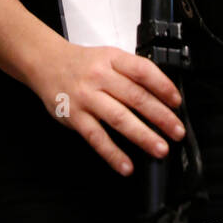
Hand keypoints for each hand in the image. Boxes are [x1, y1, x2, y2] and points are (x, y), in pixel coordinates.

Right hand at [34, 41, 184, 176]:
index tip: (177, 102)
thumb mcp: (107, 57)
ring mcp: (86, 98)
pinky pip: (96, 138)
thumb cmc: (81, 63)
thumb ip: (129, 73)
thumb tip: (160, 96)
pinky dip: (113, 154)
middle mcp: (100, 77)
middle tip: (177, 131)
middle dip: (160, 116)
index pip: (142, 70)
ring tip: (160, 148)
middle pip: (135, 96)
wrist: (45, 63)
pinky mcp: (75, 117)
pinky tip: (126, 165)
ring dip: (142, 136)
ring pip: (118, 118)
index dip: (162, 86)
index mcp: (112, 59)